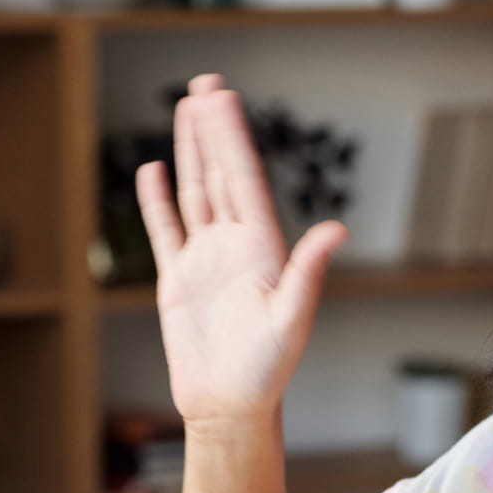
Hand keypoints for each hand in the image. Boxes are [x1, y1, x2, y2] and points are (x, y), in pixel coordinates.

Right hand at [134, 74, 347, 425]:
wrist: (229, 408)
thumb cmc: (268, 371)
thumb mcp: (291, 318)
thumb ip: (309, 271)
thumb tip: (337, 229)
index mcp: (262, 248)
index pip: (244, 180)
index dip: (233, 137)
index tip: (224, 99)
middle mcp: (234, 246)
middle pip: (220, 174)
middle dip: (213, 129)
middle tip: (205, 84)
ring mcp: (205, 260)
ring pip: (195, 193)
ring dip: (191, 152)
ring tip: (186, 110)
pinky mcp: (178, 280)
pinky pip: (166, 231)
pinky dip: (157, 201)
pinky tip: (155, 169)